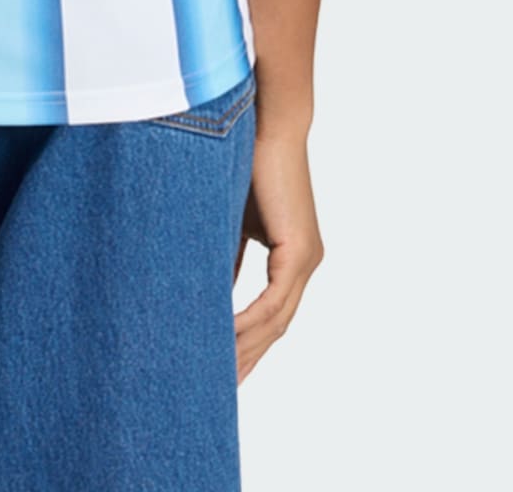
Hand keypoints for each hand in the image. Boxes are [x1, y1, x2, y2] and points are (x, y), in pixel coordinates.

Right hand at [233, 126, 323, 380]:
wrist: (266, 123)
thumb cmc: (246, 161)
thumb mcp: (231, 221)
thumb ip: (225, 257)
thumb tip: (206, 293)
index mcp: (293, 257)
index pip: (270, 314)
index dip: (247, 343)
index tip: (223, 369)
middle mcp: (305, 263)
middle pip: (275, 328)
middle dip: (247, 359)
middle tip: (217, 389)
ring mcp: (306, 259)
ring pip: (275, 321)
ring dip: (244, 348)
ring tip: (214, 374)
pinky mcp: (299, 252)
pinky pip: (272, 303)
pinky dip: (247, 324)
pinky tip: (222, 339)